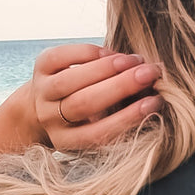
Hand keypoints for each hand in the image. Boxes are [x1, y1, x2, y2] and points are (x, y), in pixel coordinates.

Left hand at [26, 42, 162, 151]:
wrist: (42, 105)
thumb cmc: (82, 119)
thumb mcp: (96, 127)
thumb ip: (117, 118)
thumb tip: (152, 97)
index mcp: (67, 141)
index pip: (99, 133)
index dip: (127, 118)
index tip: (154, 103)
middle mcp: (51, 119)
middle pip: (85, 103)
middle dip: (120, 86)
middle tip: (149, 74)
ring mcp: (42, 93)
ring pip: (73, 79)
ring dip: (107, 67)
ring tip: (134, 61)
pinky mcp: (39, 67)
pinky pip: (63, 56)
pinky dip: (90, 52)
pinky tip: (111, 53)